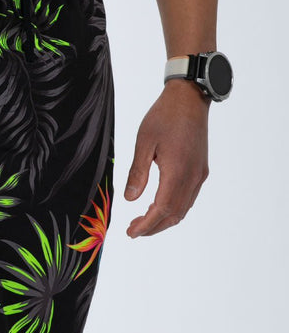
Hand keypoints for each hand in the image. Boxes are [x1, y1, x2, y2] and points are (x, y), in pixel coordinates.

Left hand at [125, 79, 210, 236]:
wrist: (190, 99)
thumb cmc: (164, 116)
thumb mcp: (144, 142)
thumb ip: (137, 173)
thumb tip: (130, 199)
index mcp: (177, 171)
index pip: (162, 209)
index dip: (146, 225)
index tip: (131, 233)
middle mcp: (192, 177)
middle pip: (174, 214)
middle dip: (154, 227)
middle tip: (133, 231)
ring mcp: (199, 174)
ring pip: (183, 208)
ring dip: (164, 220)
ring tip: (143, 222)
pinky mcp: (201, 170)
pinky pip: (189, 197)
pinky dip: (174, 208)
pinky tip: (159, 207)